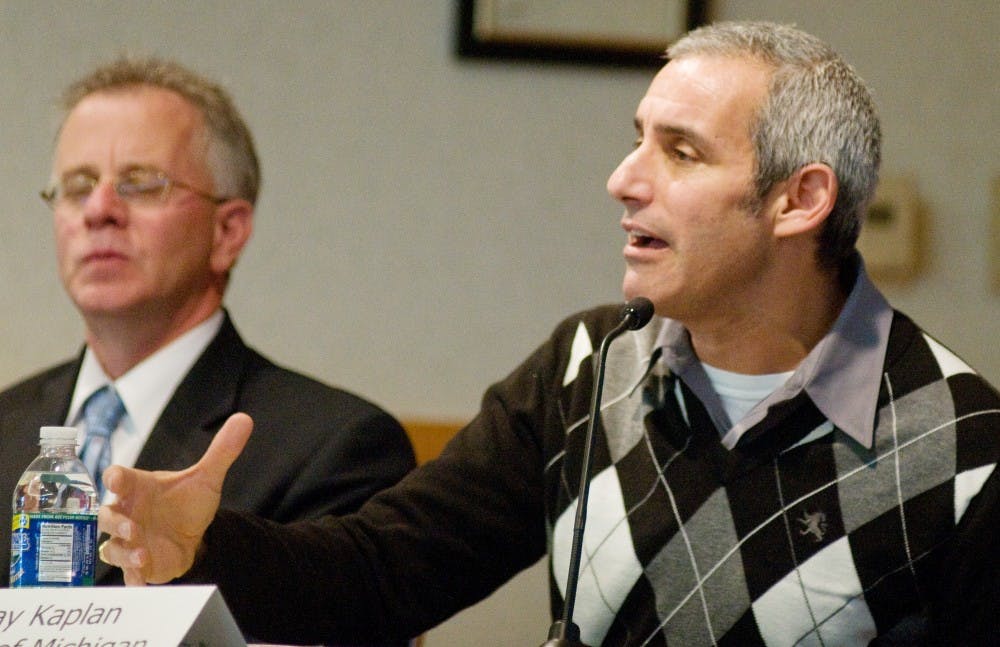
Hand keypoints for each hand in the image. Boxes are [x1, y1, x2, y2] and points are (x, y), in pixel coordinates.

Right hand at [97, 413, 252, 584]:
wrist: (192, 534)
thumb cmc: (186, 502)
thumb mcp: (207, 478)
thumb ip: (222, 451)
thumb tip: (245, 419)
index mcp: (138, 487)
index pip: (119, 478)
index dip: (116, 478)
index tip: (116, 478)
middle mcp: (127, 514)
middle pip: (106, 516)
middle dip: (115, 521)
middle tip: (132, 526)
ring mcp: (129, 541)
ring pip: (112, 548)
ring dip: (123, 551)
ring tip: (140, 555)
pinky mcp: (137, 565)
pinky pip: (127, 575)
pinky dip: (132, 578)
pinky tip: (142, 581)